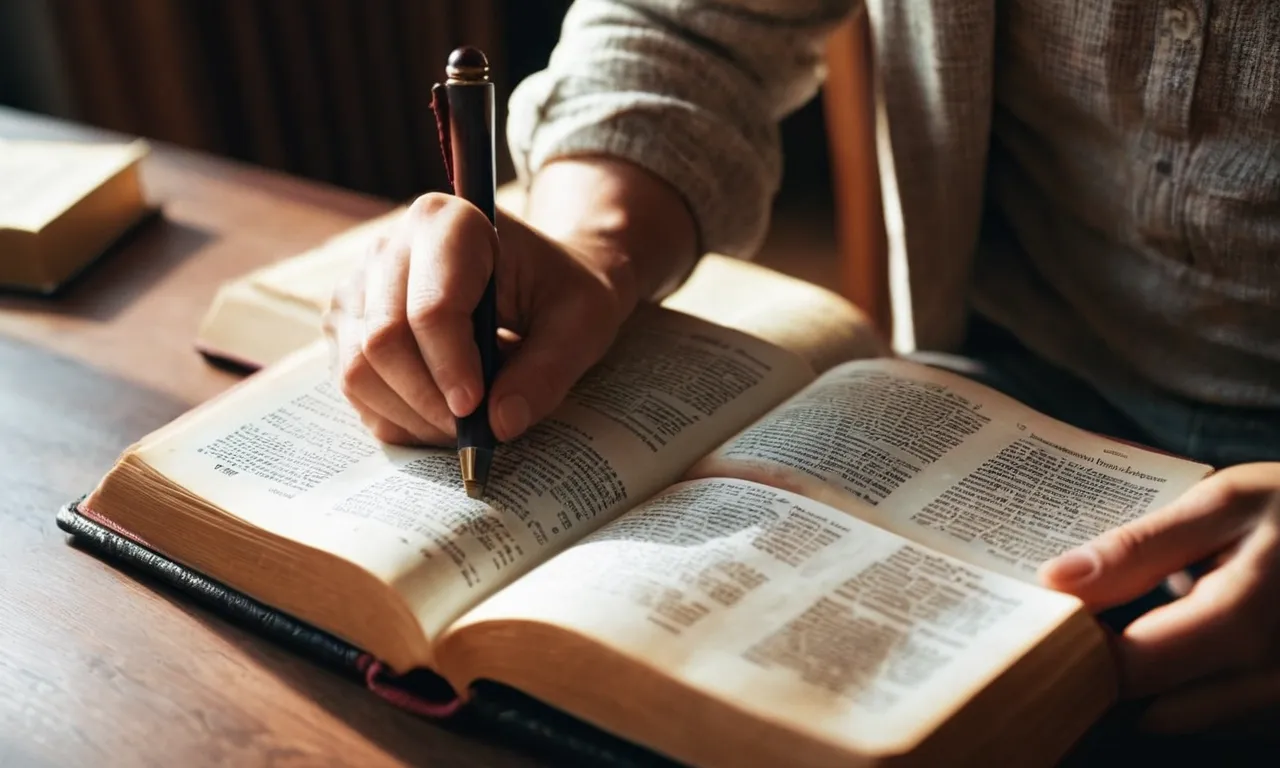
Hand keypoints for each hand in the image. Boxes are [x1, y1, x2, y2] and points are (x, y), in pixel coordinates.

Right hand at [322, 193, 637, 445]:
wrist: (536, 280)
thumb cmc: (560, 291)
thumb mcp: (581, 322)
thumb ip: (547, 370)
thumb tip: (500, 424)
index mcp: (449, 222)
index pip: (431, 307)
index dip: (451, 367)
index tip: (477, 409)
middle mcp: (390, 247)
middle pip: (382, 341)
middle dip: (428, 401)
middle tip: (473, 432)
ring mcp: (358, 286)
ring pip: (357, 369)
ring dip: (409, 416)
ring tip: (462, 429)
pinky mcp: (346, 326)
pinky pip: (353, 388)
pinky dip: (393, 419)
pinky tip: (437, 421)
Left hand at [1040, 462, 1279, 735]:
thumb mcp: (1223, 503)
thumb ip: (1139, 546)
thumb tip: (1056, 580)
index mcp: (1239, 622)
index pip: (1128, 670)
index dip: (1081, 650)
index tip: (1057, 621)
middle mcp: (1267, 679)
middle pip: (1151, 711)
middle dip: (1112, 674)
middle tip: (1094, 625)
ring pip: (1186, 724)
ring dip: (1155, 687)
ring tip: (1146, 625)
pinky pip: (1223, 721)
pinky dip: (1194, 692)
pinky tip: (1191, 646)